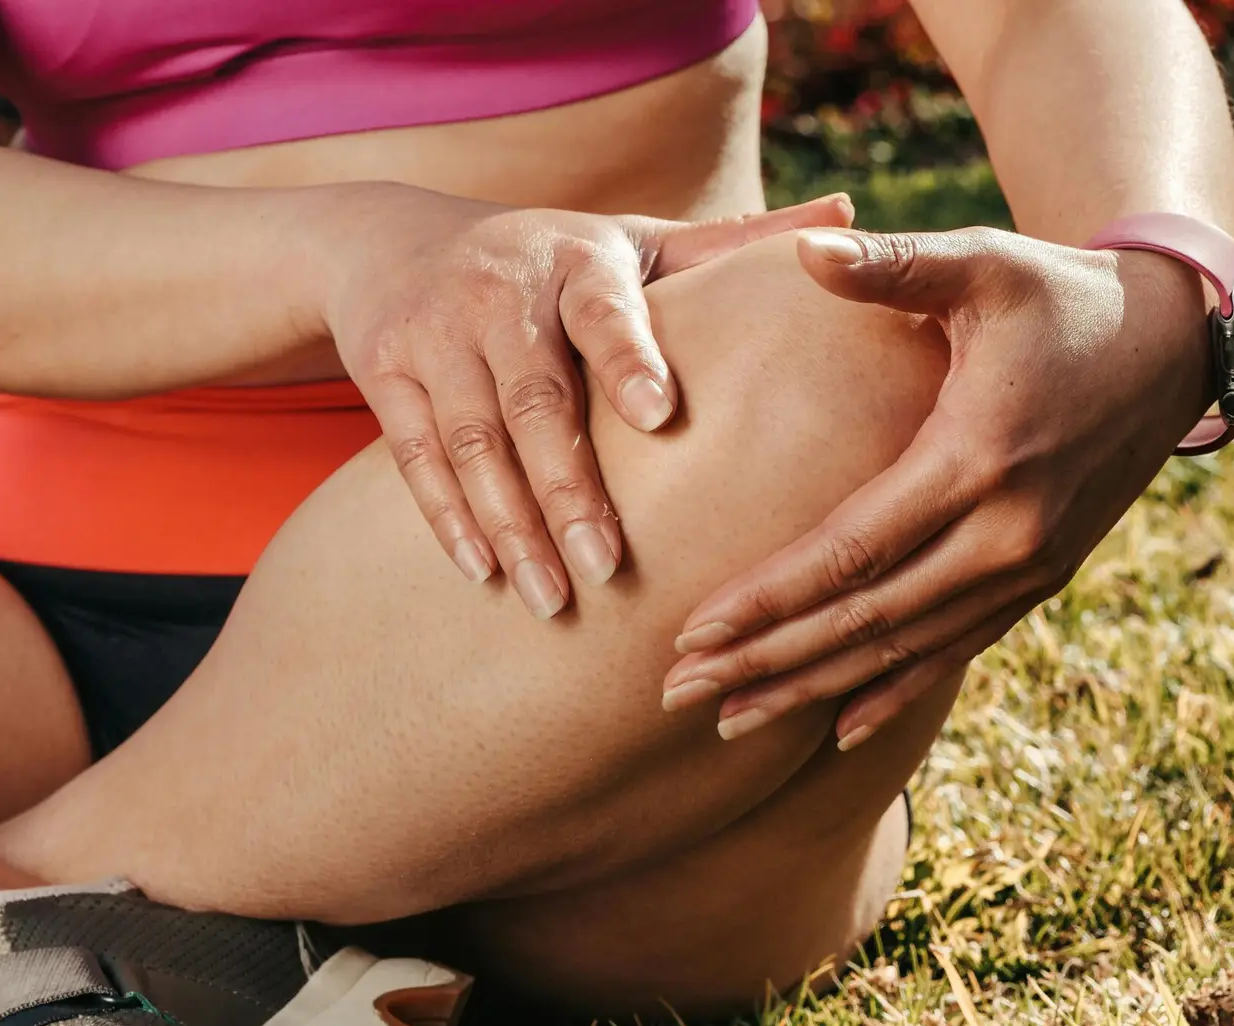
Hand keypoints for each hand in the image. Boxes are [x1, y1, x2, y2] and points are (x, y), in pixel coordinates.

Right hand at [331, 192, 853, 617]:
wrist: (390, 240)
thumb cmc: (551, 259)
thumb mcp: (632, 241)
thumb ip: (731, 245)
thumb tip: (851, 218)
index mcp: (577, 257)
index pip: (605, 309)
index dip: (628, 358)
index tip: (661, 415)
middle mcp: (499, 289)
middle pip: (534, 398)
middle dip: (569, 488)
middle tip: (609, 569)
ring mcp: (432, 332)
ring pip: (472, 439)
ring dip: (509, 524)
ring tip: (550, 600)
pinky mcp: (382, 371)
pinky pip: (415, 455)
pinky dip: (447, 519)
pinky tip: (482, 574)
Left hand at [660, 226, 1217, 746]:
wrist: (1174, 342)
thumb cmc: (1060, 292)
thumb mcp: (983, 262)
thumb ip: (894, 264)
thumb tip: (806, 248)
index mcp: (976, 457)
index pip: (851, 550)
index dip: (769, 598)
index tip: (693, 632)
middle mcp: (1007, 533)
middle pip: (866, 620)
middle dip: (768, 662)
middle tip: (678, 693)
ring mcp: (1030, 567)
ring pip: (904, 650)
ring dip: (814, 690)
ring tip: (732, 721)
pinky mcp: (1042, 578)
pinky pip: (956, 650)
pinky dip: (894, 689)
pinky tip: (837, 728)